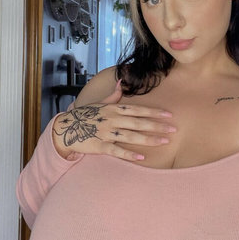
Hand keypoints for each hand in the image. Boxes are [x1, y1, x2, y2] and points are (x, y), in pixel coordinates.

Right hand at [52, 80, 175, 160]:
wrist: (65, 128)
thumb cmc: (85, 116)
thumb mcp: (98, 103)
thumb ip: (112, 96)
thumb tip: (121, 82)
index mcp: (113, 109)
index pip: (137, 109)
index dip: (154, 112)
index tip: (168, 115)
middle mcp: (111, 119)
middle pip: (138, 122)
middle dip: (157, 125)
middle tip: (173, 129)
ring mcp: (106, 132)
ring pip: (131, 136)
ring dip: (148, 139)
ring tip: (164, 142)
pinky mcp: (99, 146)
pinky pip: (116, 151)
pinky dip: (128, 154)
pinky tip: (141, 157)